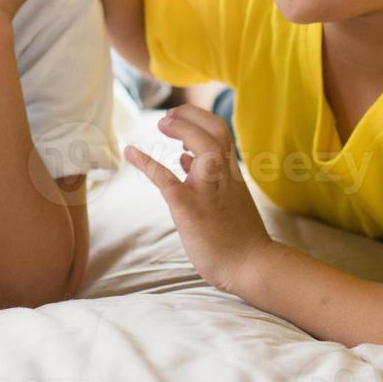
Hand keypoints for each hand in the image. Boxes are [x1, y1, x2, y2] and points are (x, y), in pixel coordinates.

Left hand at [123, 104, 274, 293]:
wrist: (252, 265)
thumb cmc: (240, 237)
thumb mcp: (229, 200)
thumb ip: (210, 178)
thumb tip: (186, 157)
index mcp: (231, 174)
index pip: (221, 133)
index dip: (200, 119)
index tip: (181, 117)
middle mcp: (224, 177)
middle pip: (215, 131)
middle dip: (191, 117)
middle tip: (168, 116)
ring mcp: (208, 191)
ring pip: (203, 146)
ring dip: (181, 129)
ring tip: (162, 123)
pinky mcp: (190, 208)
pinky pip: (167, 179)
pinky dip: (147, 162)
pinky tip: (130, 152)